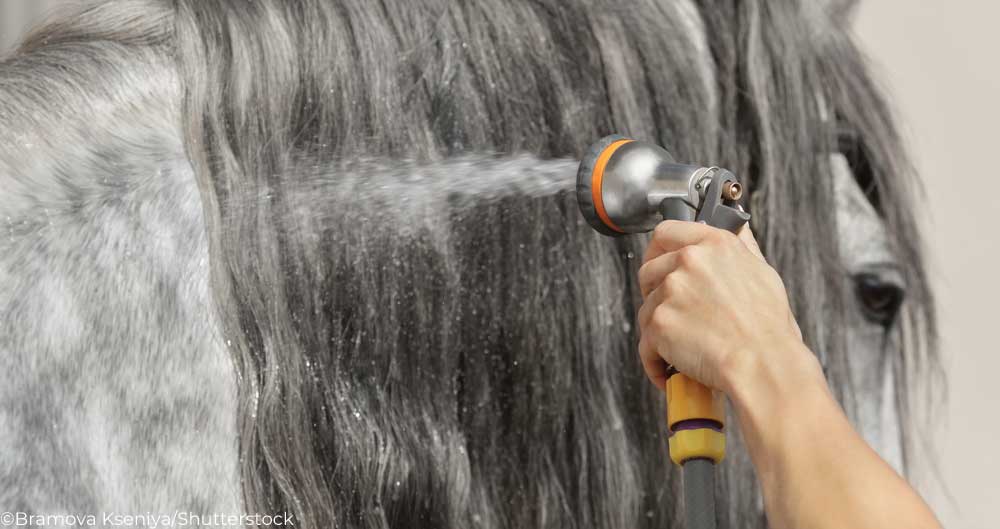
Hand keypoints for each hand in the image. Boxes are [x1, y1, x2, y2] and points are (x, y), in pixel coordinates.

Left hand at [636, 220, 803, 393]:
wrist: (763, 363)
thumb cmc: (767, 327)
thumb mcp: (763, 272)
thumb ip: (742, 246)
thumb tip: (737, 227)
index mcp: (714, 244)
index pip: (667, 231)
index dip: (658, 250)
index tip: (658, 262)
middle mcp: (689, 262)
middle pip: (649, 271)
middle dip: (655, 293)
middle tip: (672, 313)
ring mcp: (671, 291)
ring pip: (646, 308)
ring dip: (658, 329)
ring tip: (681, 347)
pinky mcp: (659, 323)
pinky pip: (645, 343)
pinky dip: (654, 360)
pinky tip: (670, 368)